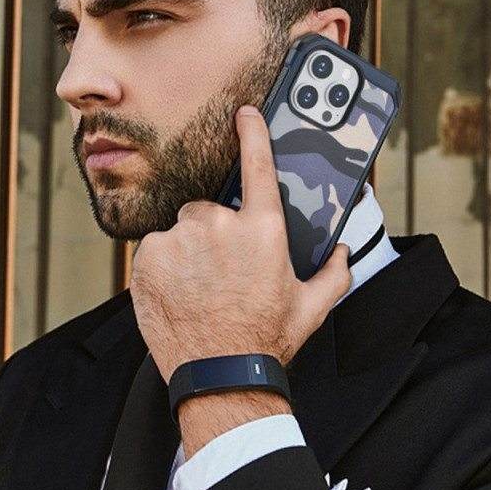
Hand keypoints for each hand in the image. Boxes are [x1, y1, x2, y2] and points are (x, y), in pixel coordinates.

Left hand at [129, 104, 351, 386]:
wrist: (220, 376)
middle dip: (214, 232)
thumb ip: (333, 273)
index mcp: (262, 229)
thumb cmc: (266, 340)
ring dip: (188, 250)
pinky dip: (164, 265)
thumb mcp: (312, 307)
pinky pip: (157, 249)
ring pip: (182, 230)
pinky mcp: (149, 257)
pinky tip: (177, 293)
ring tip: (199, 288)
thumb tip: (340, 252)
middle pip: (210, 209)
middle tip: (222, 271)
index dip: (253, 133)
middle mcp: (220, 225)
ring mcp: (181, 239)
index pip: (258, 165)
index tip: (246, 113)